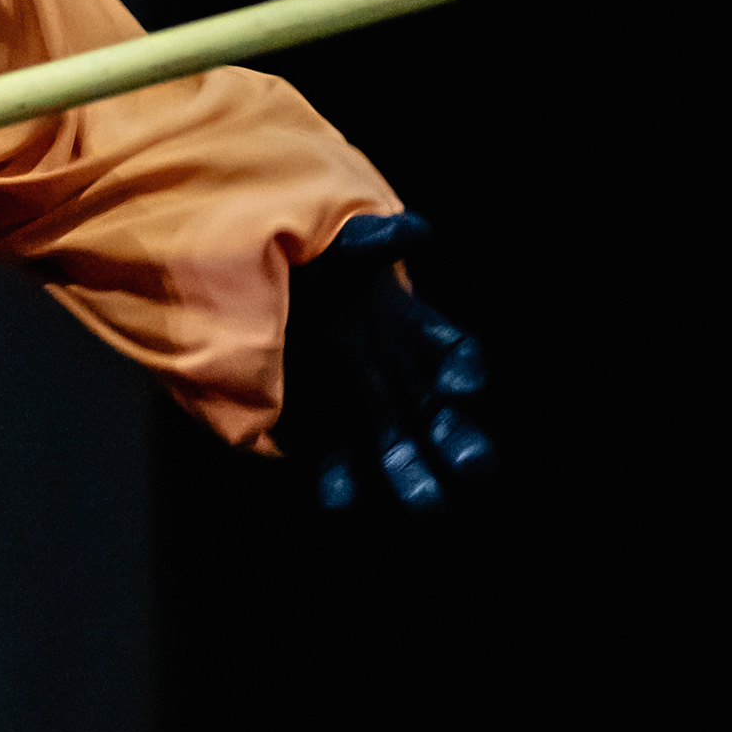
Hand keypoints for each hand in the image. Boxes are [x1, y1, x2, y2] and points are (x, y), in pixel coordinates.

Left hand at [282, 211, 491, 512]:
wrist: (258, 293)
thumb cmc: (315, 266)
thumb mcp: (340, 242)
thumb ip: (372, 238)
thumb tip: (412, 228)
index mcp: (411, 330)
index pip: (453, 352)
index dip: (464, 370)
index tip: (460, 386)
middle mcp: (397, 376)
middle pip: (436, 413)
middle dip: (457, 441)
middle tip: (472, 467)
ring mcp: (360, 408)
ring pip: (395, 445)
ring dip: (408, 472)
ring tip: (422, 503)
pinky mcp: (320, 431)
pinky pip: (338, 459)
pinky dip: (341, 479)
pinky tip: (340, 496)